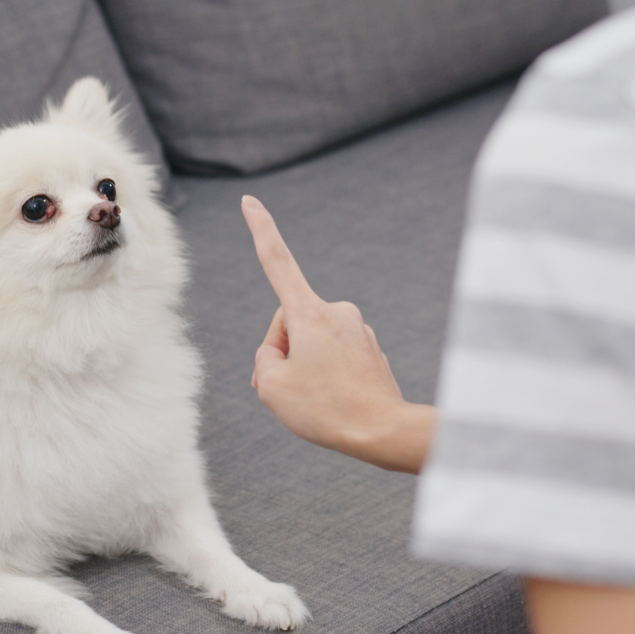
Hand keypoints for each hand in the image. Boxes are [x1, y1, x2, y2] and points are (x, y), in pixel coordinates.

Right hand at [241, 195, 434, 473]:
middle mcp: (338, 312)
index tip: (250, 201)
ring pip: (312, 343)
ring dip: (303, 367)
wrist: (385, 431)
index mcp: (310, 313)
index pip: (278, 262)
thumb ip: (265, 360)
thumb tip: (282, 352)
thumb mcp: (271, 387)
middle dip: (281, 352)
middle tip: (285, 390)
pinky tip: (334, 402)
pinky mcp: (370, 350)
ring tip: (315, 401)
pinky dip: (325, 376)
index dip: (260, 230)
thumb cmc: (325, 409)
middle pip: (290, 324)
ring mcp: (358, 330)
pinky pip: (334, 357)